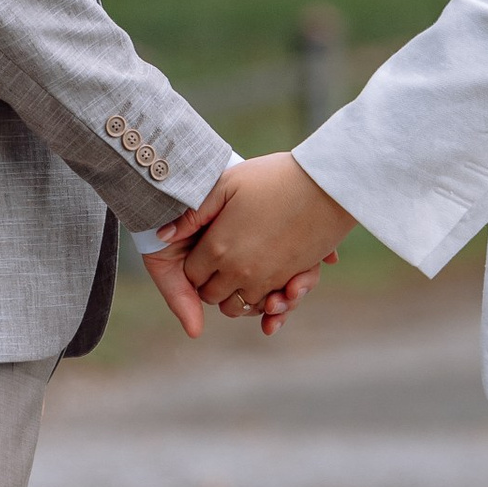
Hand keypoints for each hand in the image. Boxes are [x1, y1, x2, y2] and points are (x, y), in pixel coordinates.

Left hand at [142, 176, 329, 337]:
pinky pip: (271, 309)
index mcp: (219, 248)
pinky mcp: (291, 282)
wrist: (325, 184)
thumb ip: (193, 212)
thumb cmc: (274, 177)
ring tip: (240, 275)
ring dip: (236, 297)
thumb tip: (162, 235)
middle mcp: (240, 271)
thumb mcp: (227, 183)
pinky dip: (266, 309)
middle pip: (212, 296)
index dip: (193, 265)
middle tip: (217, 262)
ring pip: (239, 307)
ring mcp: (267, 280)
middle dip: (210, 284)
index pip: (192, 275)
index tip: (201, 250)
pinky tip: (267, 297)